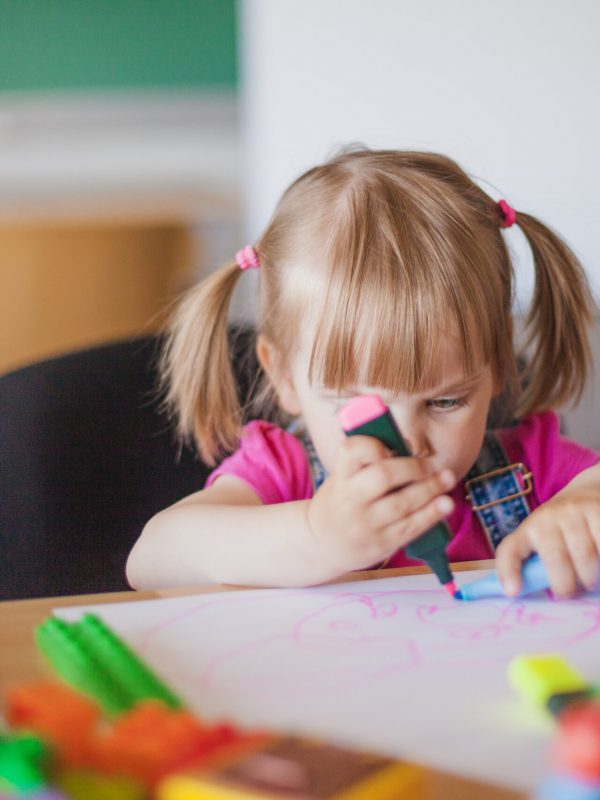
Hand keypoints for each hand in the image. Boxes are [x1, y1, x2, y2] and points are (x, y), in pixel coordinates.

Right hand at [305, 434, 454, 573]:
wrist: (321, 545)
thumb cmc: (340, 503)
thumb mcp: (341, 480)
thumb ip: (365, 466)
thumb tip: (406, 448)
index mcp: (339, 478)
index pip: (351, 451)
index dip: (372, 445)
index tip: (387, 447)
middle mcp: (350, 500)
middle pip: (383, 476)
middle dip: (412, 467)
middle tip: (430, 465)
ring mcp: (365, 524)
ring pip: (402, 503)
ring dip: (430, 488)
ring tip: (447, 479)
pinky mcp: (380, 544)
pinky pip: (410, 527)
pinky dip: (431, 514)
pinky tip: (445, 504)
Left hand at [495, 481, 599, 597]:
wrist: (587, 492)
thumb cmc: (562, 529)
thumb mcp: (544, 541)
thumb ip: (538, 565)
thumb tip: (530, 594)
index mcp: (528, 530)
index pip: (510, 549)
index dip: (508, 571)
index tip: (513, 592)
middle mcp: (547, 517)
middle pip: (554, 556)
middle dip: (564, 584)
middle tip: (570, 593)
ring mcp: (573, 512)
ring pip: (585, 554)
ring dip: (591, 576)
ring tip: (592, 582)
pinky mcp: (598, 511)